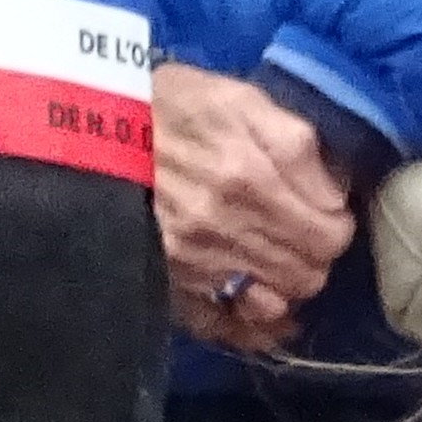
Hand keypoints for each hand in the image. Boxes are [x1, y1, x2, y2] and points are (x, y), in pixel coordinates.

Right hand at [152, 61, 356, 354]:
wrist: (86, 128)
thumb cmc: (169, 104)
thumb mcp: (236, 96)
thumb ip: (294, 140)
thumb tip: (334, 194)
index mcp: (250, 175)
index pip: (331, 231)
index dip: (335, 220)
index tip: (323, 207)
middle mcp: (224, 225)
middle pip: (310, 272)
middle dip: (314, 253)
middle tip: (300, 231)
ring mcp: (194, 262)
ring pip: (277, 300)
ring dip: (285, 280)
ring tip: (271, 253)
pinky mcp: (169, 283)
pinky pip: (227, 324)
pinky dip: (250, 321)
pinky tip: (255, 299)